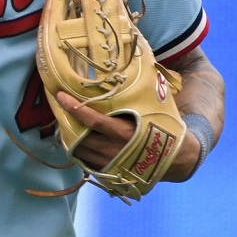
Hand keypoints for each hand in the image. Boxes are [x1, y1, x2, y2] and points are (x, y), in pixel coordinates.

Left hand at [55, 91, 199, 180]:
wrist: (177, 158)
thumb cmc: (164, 129)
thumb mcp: (152, 110)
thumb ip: (136, 96)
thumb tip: (134, 63)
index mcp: (125, 133)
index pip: (93, 120)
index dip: (74, 108)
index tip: (60, 96)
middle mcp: (114, 150)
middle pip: (80, 137)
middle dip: (67, 123)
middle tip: (59, 109)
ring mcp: (110, 164)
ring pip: (80, 151)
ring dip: (69, 137)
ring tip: (65, 124)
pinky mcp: (108, 173)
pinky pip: (85, 162)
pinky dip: (78, 151)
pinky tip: (75, 141)